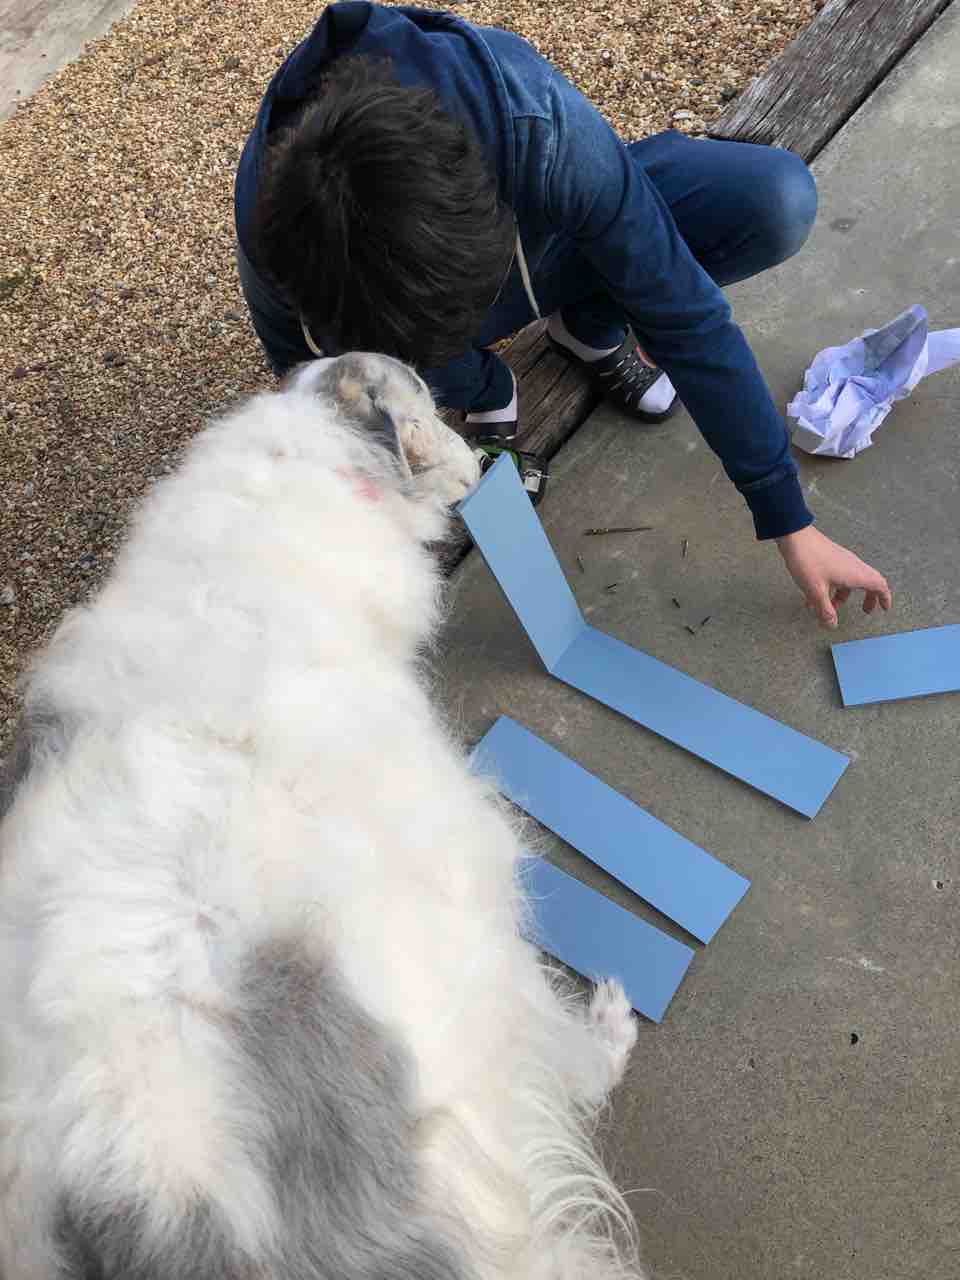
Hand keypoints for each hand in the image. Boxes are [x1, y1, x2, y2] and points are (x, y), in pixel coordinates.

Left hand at [776, 525, 891, 628]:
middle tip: (864, 610)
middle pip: (868, 583)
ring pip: (849, 581)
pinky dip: (831, 588)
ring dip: (842, 596)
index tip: (884, 608)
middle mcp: (853, 565)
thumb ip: (825, 610)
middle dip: (867, 598)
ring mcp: (842, 560)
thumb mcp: (816, 591)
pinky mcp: (831, 557)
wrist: (795, 536)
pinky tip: (813, 596)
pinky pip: (838, 576)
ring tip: (827, 608)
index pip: (879, 585)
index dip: (884, 598)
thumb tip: (832, 625)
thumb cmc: (808, 560)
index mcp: (856, 574)